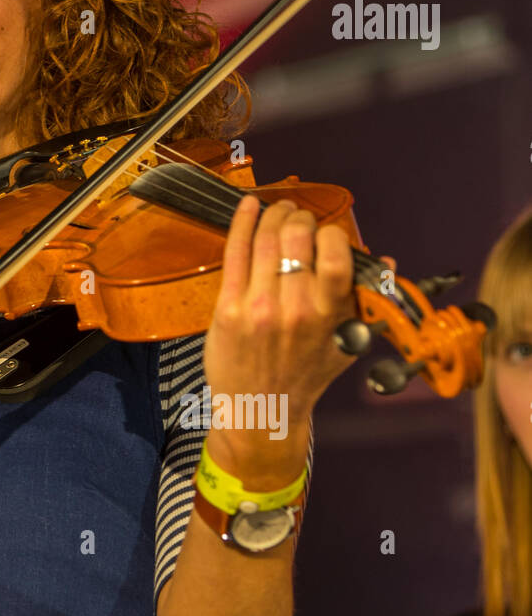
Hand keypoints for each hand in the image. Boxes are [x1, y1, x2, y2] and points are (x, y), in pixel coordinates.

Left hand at [203, 197, 358, 482]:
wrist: (261, 410)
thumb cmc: (304, 376)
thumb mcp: (347, 344)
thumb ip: (366, 302)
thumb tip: (387, 262)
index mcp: (328, 315)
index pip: (337, 255)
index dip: (332, 234)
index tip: (328, 233)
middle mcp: (294, 308)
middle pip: (297, 238)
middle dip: (300, 218)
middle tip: (299, 217)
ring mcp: (258, 306)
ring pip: (265, 240)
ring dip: (272, 214)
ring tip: (278, 209)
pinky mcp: (228, 307)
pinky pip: (234, 253)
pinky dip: (241, 223)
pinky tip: (247, 205)